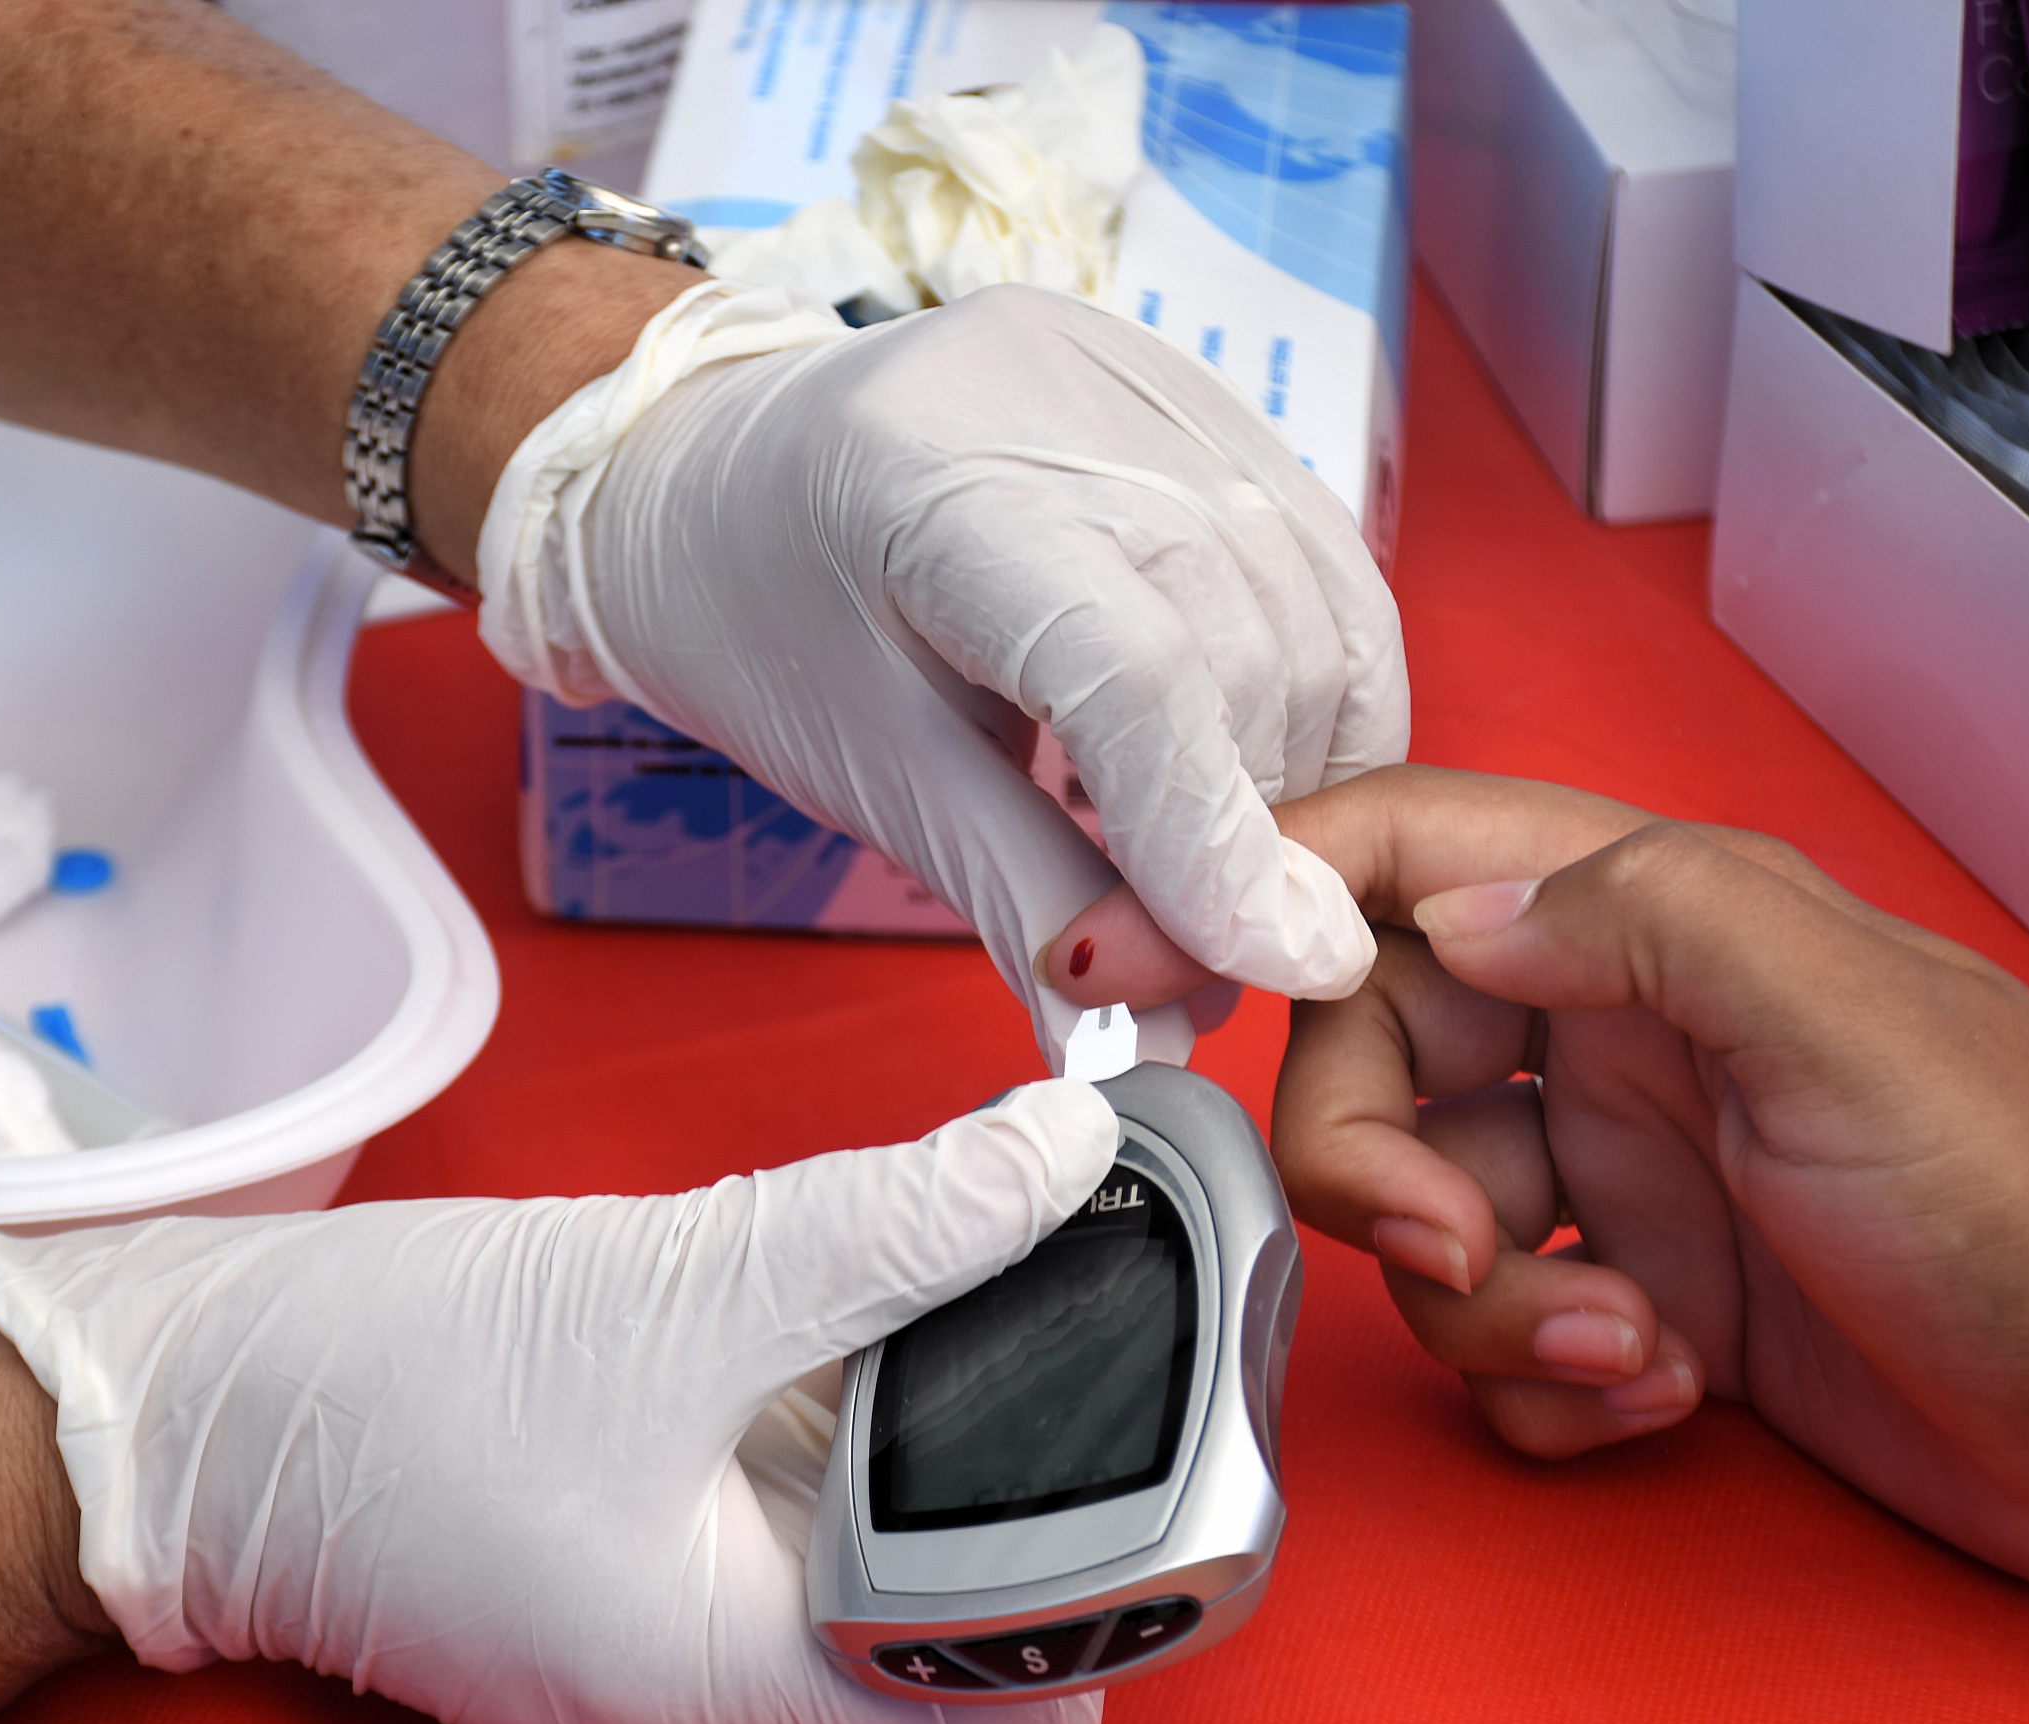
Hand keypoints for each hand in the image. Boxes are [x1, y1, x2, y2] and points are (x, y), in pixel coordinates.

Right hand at [0, 1083, 1119, 1723]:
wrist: (166, 1403)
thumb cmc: (383, 1381)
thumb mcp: (676, 1286)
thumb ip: (894, 1224)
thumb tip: (1066, 1151)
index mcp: (736, 1698)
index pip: (1020, 1697)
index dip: (1107, 1568)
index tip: (1152, 1414)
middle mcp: (709, 1712)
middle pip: (948, 1619)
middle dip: (1003, 1473)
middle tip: (1048, 1305)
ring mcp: (654, 1655)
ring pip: (854, 1555)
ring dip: (896, 1433)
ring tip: (913, 1288)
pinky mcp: (612, 1583)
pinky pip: (759, 1521)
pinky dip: (802, 1427)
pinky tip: (789, 1316)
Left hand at [478, 282, 1407, 1055]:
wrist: (709, 465)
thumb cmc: (755, 614)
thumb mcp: (866, 772)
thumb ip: (1019, 896)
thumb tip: (1143, 1044)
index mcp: (932, 475)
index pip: (1136, 672)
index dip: (1215, 841)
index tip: (1272, 970)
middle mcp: (1059, 395)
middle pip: (1245, 643)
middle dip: (1258, 828)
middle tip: (1215, 959)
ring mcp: (1140, 374)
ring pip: (1314, 603)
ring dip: (1303, 767)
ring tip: (1219, 871)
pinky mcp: (1189, 386)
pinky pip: (1319, 554)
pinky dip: (1314, 686)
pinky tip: (1248, 767)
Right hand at [1049, 766, 2028, 1626]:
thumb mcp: (1847, 1026)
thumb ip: (1635, 918)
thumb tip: (1440, 902)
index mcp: (1658, 926)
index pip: (1399, 854)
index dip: (1240, 885)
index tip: (1111, 960)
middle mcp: (1624, 1038)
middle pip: (1371, 1065)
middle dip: (1379, 1176)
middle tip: (1471, 1259)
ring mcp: (1637, 1178)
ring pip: (1426, 1224)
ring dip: (1493, 1317)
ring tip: (1639, 1356)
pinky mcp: (1654, 1307)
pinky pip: (1502, 1342)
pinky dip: (1547, 1392)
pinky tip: (1665, 1398)